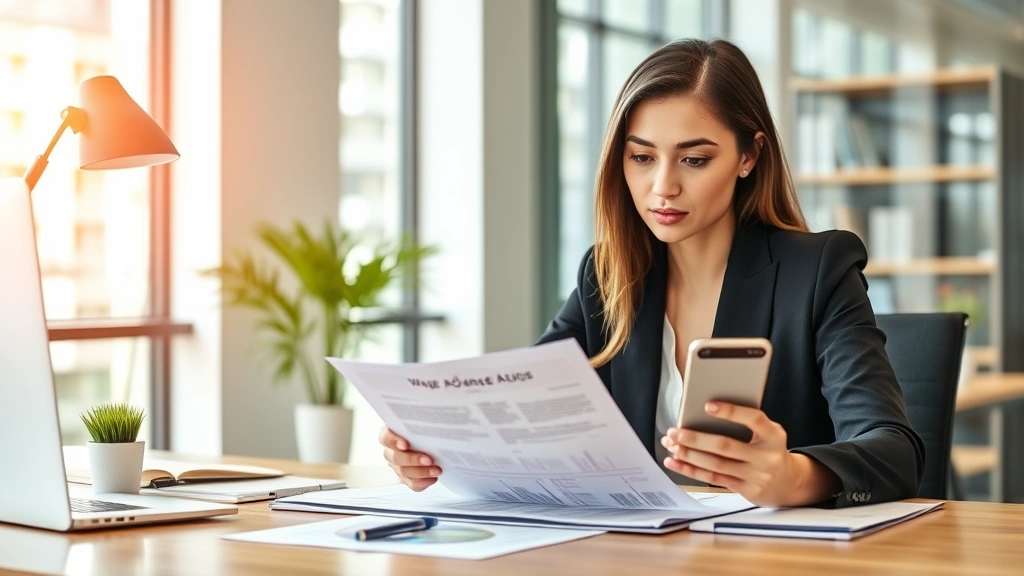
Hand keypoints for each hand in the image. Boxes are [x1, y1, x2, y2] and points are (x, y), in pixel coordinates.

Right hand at [379, 427, 441, 490]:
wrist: (431, 442)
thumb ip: (420, 422)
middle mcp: (390, 452)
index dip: (394, 441)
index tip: (405, 444)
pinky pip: (412, 484)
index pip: (386, 438)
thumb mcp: (420, 422)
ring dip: (421, 472)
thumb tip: (433, 419)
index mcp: (390, 435)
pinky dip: (423, 482)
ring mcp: (397, 466)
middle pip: (396, 458)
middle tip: (429, 460)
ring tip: (437, 470)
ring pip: (404, 472)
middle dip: (413, 460)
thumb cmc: (424, 429)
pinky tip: (433, 478)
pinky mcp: (406, 478)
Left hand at [661, 402, 838, 506]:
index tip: (707, 405)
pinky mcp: (746, 490)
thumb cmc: (770, 450)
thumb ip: (747, 424)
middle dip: (695, 439)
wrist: (788, 483)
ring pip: (715, 465)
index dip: (731, 412)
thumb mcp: (768, 433)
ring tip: (671, 445)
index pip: (754, 419)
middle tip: (675, 431)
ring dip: (688, 455)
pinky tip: (675, 462)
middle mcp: (767, 456)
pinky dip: (691, 470)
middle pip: (725, 446)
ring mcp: (756, 476)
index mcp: (773, 435)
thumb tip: (706, 412)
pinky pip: (713, 479)